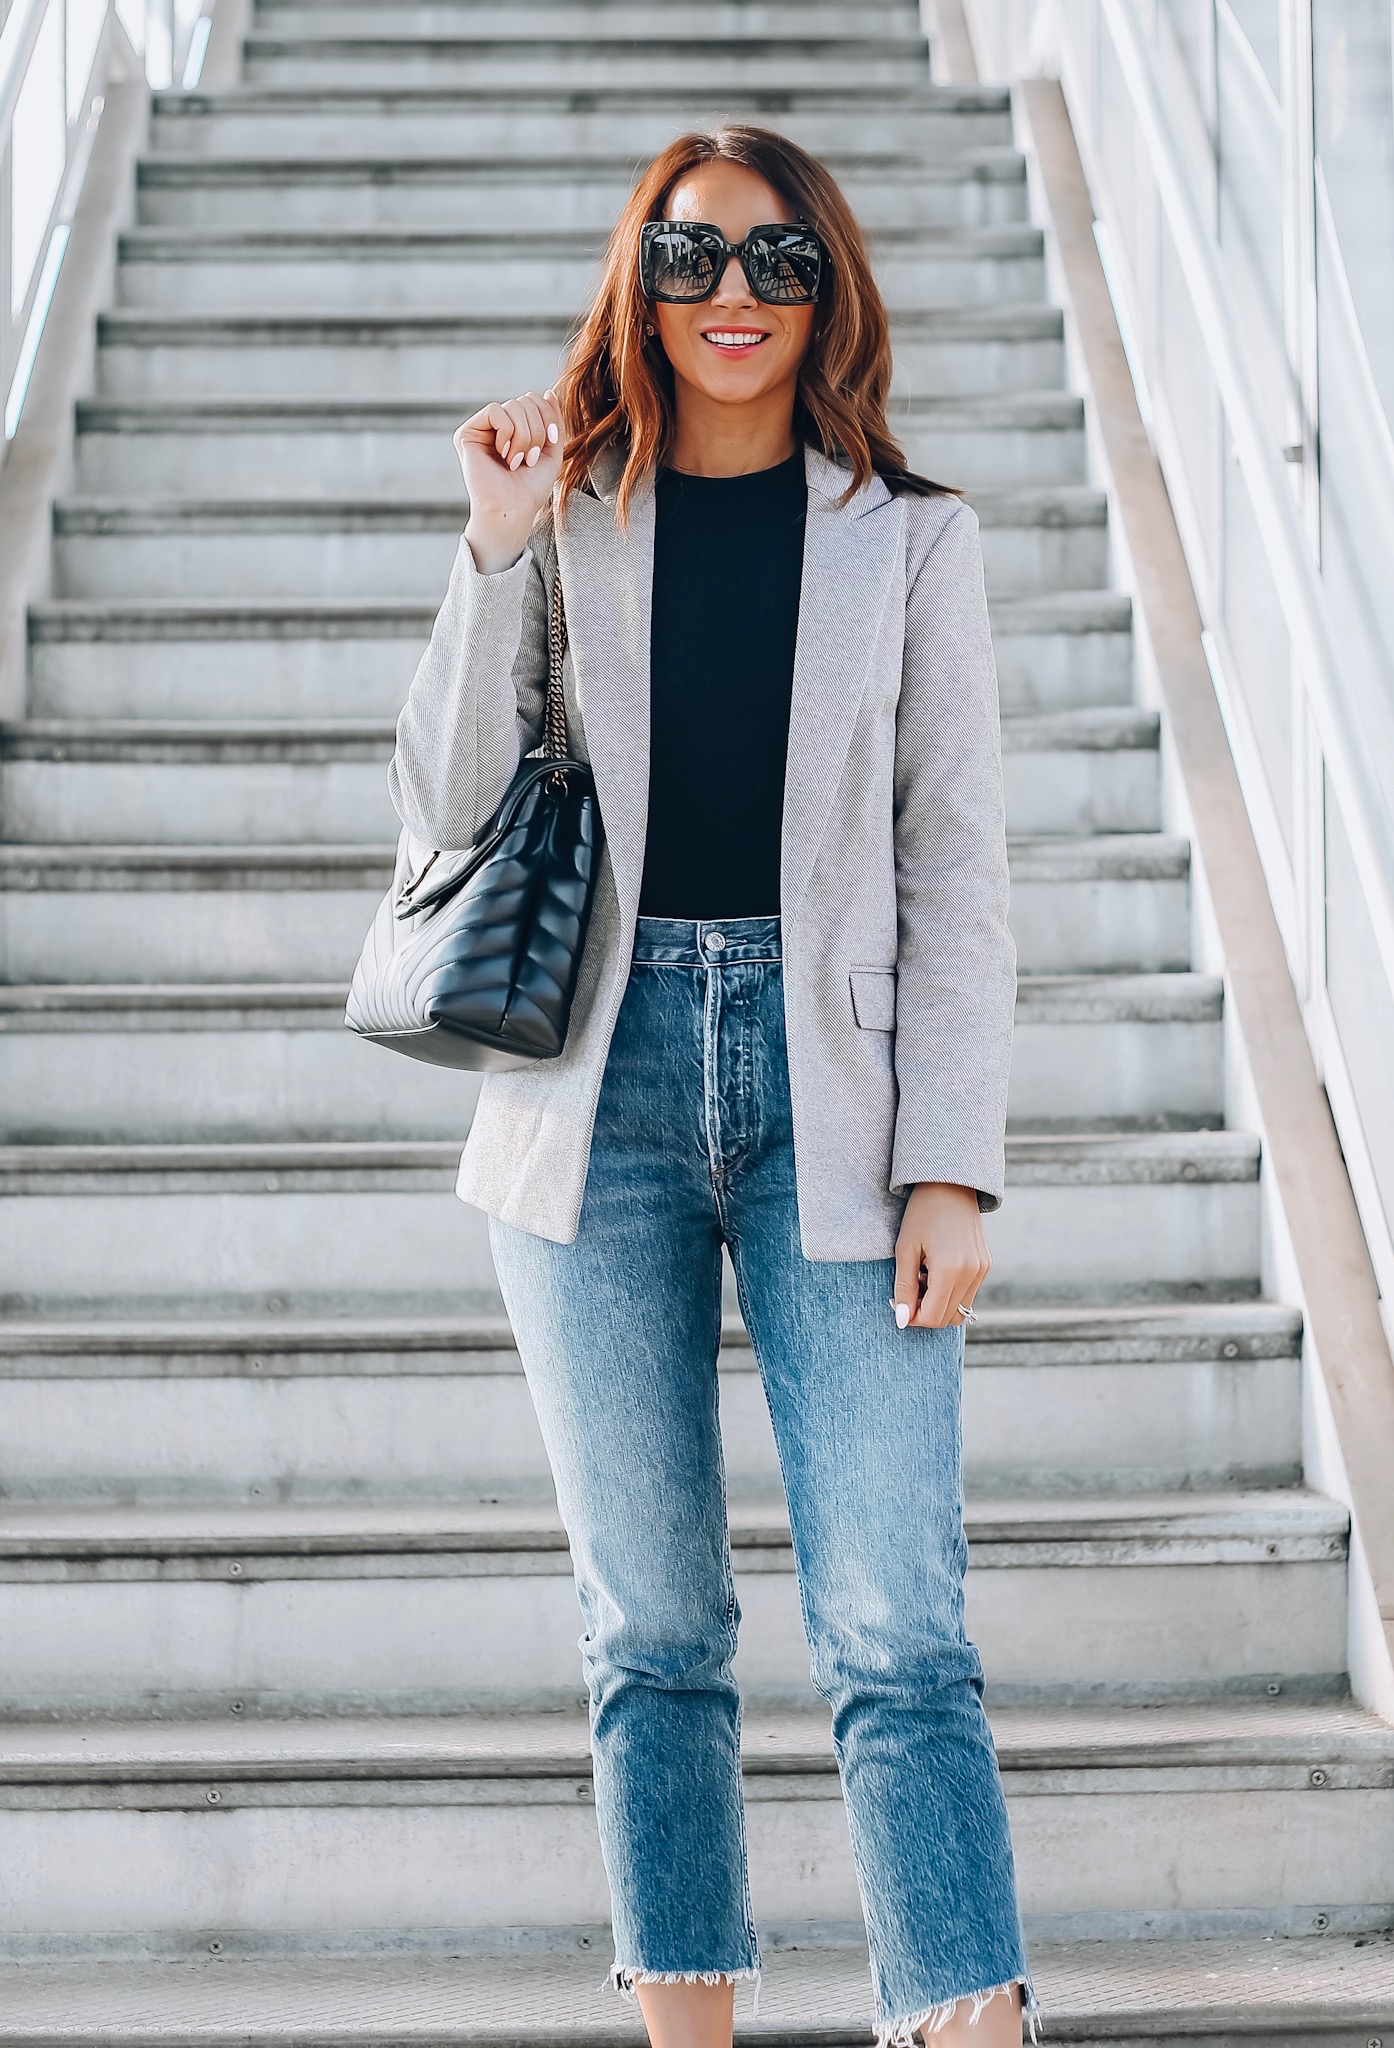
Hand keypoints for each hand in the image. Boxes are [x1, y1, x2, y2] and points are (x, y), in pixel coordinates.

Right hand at [455, 389, 563, 573]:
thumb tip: (550, 391)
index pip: (534, 400)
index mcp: (516, 429)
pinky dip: (507, 433)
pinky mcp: (467, 434)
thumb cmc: (531, 488)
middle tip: (529, 459)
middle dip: (536, 430)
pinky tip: (503, 454)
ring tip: (516, 460)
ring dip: (524, 436)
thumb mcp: (553, 450)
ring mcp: (482, 429)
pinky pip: (495, 411)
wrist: (513, 509)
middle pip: (525, 400)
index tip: (548, 446)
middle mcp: (497, 426)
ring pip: (513, 405)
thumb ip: (553, 421)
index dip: (547, 418)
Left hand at [891, 1182, 989, 1329]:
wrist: (949, 1185)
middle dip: (924, 1311)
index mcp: (949, 1270)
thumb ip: (904, 1287)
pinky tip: (936, 1270)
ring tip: (923, 1277)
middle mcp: (971, 1273)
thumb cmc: (921, 1214)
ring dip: (939, 1304)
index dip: (911, 1317)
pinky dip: (951, 1293)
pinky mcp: (986, 1265)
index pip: (932, 1317)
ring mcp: (982, 1270)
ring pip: (960, 1310)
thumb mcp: (905, 1249)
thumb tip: (901, 1321)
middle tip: (908, 1288)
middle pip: (947, 1318)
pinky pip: (968, 1294)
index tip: (898, 1302)